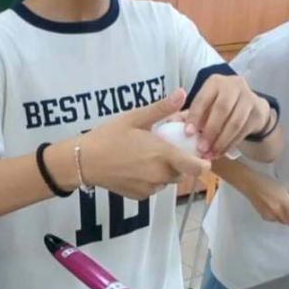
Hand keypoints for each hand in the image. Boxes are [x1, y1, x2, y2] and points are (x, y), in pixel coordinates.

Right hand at [77, 89, 211, 199]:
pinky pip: (154, 188)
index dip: (203, 162)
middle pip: (183, 172)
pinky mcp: (140, 196)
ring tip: (147, 156)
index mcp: (163, 154)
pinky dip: (151, 179)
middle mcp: (160, 175)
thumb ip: (162, 108)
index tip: (200, 154)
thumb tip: (183, 93)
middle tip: (164, 148)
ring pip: (168, 181)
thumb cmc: (109, 136)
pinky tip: (136, 167)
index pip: (197, 167)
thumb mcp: (135, 117)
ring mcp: (150, 188)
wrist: (84, 161)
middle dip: (180, 162)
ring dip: (165, 171)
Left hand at [185, 75, 271, 157]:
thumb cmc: (218, 106)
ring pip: (235, 122)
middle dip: (210, 131)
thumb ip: (190, 114)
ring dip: (221, 141)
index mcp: (215, 82)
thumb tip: (172, 124)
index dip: (195, 116)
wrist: (249, 106)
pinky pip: (243, 131)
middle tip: (201, 148)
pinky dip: (230, 144)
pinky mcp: (258, 113)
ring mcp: (249, 98)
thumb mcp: (204, 105)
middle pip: (222, 109)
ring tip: (211, 154)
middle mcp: (233, 85)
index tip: (188, 133)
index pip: (203, 99)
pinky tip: (221, 152)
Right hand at [241, 171, 288, 229]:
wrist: (251, 185)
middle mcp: (278, 212)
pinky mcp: (264, 217)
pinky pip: (275, 220)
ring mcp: (270, 216)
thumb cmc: (270, 184)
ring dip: (284, 217)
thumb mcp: (287, 190)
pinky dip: (276, 216)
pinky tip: (271, 206)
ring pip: (283, 222)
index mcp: (286, 203)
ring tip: (278, 205)